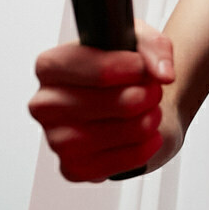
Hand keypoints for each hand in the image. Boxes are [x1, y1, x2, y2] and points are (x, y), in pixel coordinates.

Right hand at [28, 19, 175, 181]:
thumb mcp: (139, 41)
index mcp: (50, 66)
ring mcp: (56, 140)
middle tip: (153, 92)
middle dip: (147, 95)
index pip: (101, 70)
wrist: (126, 106)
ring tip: (151, 112)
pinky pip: (120, 162)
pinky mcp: (72, 169)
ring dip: (149, 121)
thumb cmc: (122, 71)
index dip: (136, 69)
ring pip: (121, 132)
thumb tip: (163, 73)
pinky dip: (144, 148)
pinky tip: (146, 135)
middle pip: (118, 102)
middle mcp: (45, 104)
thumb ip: (154, 47)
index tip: (146, 69)